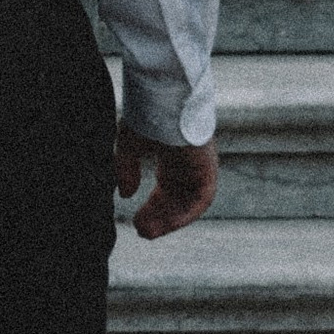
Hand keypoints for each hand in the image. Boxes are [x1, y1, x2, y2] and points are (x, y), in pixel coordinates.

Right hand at [116, 123, 217, 239]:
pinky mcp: (208, 169)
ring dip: (170, 220)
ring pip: (188, 203)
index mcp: (173, 157)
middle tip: (142, 231)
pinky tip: (167, 224)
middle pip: (176, 200)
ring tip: (149, 232)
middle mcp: (188, 165)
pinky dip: (185, 214)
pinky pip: (201, 200)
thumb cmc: (146, 117)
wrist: (163, 102)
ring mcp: (200, 167)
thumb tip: (125, 194)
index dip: (152, 207)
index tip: (137, 221)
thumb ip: (126, 170)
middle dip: (159, 217)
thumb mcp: (129, 146)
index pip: (166, 190)